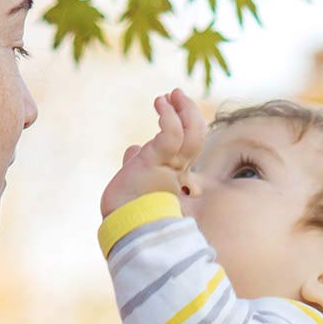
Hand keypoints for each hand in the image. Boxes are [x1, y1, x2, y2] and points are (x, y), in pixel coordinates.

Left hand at [100, 86, 207, 217]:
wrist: (125, 229)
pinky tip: (160, 103)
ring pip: (191, 134)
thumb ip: (137, 162)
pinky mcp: (155, 163)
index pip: (191, 145)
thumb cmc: (128, 210)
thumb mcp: (135, 180)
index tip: (173, 107)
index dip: (188, 123)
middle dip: (189, 111)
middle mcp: (178, 171)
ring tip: (169, 95)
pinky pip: (170, 135)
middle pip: (197, 135)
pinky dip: (168, 116)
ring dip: (182, 109)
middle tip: (177, 94)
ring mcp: (169, 167)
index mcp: (176, 175)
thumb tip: (132, 150)